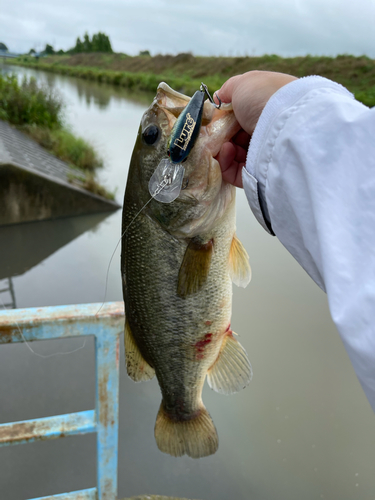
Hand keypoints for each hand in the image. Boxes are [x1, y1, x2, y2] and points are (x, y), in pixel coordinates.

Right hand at [215, 71, 296, 187]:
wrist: (284, 122)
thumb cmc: (263, 96)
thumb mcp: (242, 84)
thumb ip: (227, 91)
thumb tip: (218, 98)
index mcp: (266, 109)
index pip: (242, 117)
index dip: (226, 119)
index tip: (215, 120)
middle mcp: (268, 130)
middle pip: (237, 138)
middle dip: (222, 137)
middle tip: (215, 134)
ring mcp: (265, 152)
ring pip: (235, 156)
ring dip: (223, 149)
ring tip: (224, 144)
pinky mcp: (260, 172)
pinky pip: (236, 172)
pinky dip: (226, 162)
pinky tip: (227, 151)